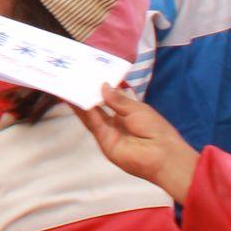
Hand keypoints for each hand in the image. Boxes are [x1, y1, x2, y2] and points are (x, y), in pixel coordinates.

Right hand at [73, 84, 199, 202]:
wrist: (164, 155)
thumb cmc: (156, 129)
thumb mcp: (137, 109)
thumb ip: (118, 99)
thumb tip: (103, 85)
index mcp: (126, 114)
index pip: (108, 99)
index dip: (98, 89)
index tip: (87, 75)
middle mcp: (115, 123)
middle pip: (96, 107)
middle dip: (84, 94)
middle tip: (71, 78)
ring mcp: (108, 133)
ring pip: (90, 115)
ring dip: (79, 102)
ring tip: (66, 86)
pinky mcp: (104, 141)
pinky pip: (93, 124)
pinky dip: (83, 112)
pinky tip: (74, 100)